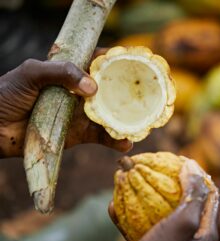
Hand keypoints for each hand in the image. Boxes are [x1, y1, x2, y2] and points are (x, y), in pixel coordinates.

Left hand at [0, 54, 131, 157]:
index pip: (98, 63)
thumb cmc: (7, 94)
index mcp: (69, 73)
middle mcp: (79, 93)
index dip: (116, 62)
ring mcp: (81, 115)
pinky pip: (101, 137)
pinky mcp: (79, 135)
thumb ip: (60, 72)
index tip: (135, 62)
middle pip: (109, 91)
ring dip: (126, 119)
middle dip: (128, 92)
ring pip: (110, 115)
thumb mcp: (31, 73)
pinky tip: (126, 143)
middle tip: (148, 95)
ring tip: (142, 123)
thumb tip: (92, 87)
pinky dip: (115, 141)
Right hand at [80, 160, 219, 240]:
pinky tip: (115, 202)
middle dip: (176, 180)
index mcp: (205, 233)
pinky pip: (140, 218)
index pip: (211, 197)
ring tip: (137, 176)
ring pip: (161, 207)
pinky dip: (130, 209)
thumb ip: (193, 194)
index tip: (186, 161)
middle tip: (163, 165)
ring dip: (148, 192)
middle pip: (187, 199)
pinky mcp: (149, 240)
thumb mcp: (184, 222)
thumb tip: (193, 166)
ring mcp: (169, 237)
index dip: (202, 176)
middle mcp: (190, 235)